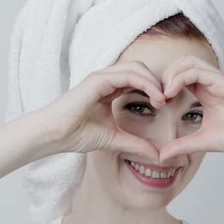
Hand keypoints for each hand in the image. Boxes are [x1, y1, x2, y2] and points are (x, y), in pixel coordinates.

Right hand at [36, 61, 166, 160]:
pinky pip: (128, 74)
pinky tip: (154, 98)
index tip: (167, 106)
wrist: (54, 135)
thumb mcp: (115, 139)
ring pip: (137, 68)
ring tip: (163, 100)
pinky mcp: (98, 79)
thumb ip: (135, 144)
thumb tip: (156, 155)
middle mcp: (107, 79)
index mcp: (110, 89)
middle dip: (158, 82)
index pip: (139, 80)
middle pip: (141, 69)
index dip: (155, 89)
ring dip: (154, 82)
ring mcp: (102, 76)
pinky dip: (145, 83)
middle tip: (169, 101)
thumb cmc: (76, 135)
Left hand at [159, 55, 223, 161]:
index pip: (179, 76)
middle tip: (157, 96)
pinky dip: (180, 77)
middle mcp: (210, 82)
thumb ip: (181, 145)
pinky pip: (198, 70)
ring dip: (171, 74)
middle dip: (164, 76)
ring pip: (188, 61)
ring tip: (163, 94)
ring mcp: (217, 79)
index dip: (164, 85)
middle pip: (181, 63)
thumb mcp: (202, 141)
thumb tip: (161, 156)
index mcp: (205, 92)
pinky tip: (171, 93)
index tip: (157, 104)